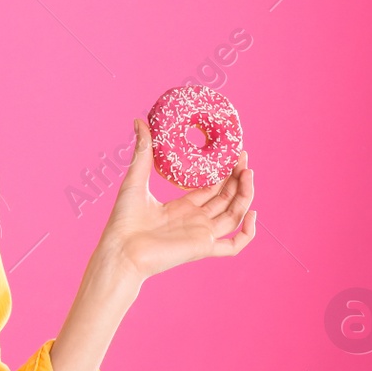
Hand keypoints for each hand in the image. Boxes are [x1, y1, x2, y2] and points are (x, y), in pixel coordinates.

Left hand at [96, 116, 256, 281]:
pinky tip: (251, 213)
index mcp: (181, 208)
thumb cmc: (123, 220)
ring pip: (233, 215)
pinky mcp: (203, 248)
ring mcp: (201, 235)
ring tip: (249, 172)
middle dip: (238, 178)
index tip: (233, 153)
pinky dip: (247, 233)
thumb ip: (142, 152)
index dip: (224, 173)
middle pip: (226, 199)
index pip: (211, 189)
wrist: (120, 250)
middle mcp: (195, 220)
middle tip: (243, 157)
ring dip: (245, 195)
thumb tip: (140, 120)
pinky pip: (234, 245)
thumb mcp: (135, 180)